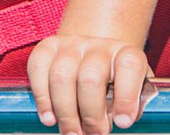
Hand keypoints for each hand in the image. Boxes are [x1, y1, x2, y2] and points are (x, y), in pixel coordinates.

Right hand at [28, 35, 150, 134]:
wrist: (92, 58)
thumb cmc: (114, 84)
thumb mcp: (131, 92)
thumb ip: (131, 105)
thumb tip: (121, 119)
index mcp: (125, 54)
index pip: (129, 65)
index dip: (126, 96)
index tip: (123, 123)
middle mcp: (99, 45)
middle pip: (91, 76)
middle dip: (91, 115)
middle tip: (94, 134)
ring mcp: (72, 44)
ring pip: (62, 76)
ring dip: (66, 113)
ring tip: (72, 132)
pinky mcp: (48, 47)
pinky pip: (38, 67)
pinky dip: (41, 98)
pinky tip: (50, 118)